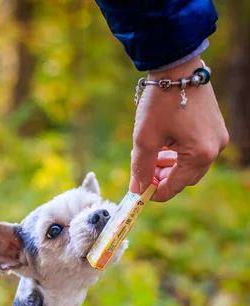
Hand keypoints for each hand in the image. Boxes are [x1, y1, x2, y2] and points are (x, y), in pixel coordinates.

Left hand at [130, 56, 228, 201]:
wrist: (177, 64)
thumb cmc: (160, 101)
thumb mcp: (145, 138)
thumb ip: (140, 167)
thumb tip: (136, 190)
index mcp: (200, 155)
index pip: (174, 186)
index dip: (154, 193)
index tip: (138, 191)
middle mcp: (214, 149)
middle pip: (184, 178)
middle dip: (162, 179)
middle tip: (142, 172)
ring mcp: (217, 138)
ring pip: (190, 166)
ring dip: (169, 167)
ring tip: (149, 157)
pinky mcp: (215, 128)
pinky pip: (196, 151)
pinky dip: (178, 154)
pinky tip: (162, 147)